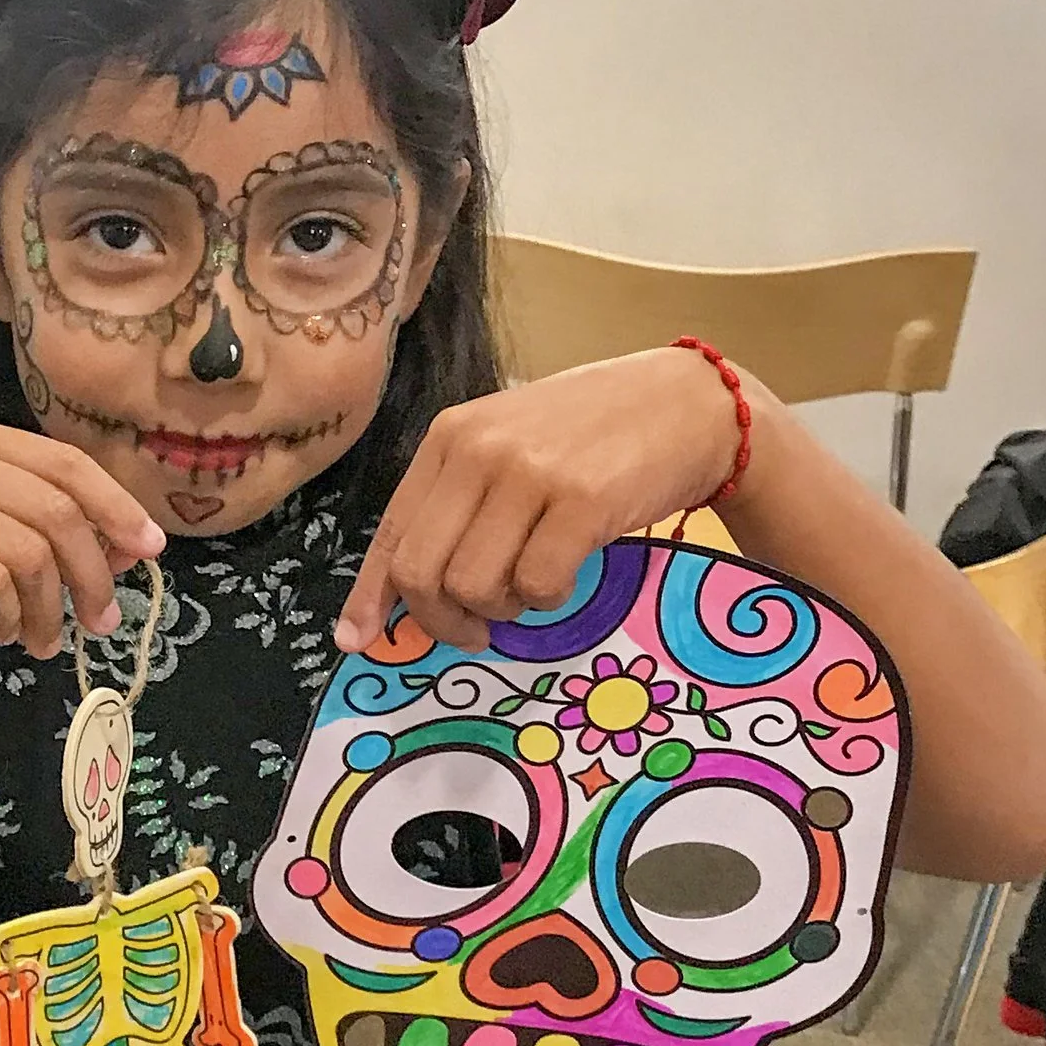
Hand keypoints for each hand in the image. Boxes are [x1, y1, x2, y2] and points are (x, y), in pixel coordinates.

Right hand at [0, 414, 168, 701]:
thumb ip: (52, 533)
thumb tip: (134, 544)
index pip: (65, 463)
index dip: (116, 507)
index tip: (150, 551)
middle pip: (56, 509)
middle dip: (92, 572)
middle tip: (103, 622)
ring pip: (30, 551)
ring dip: (48, 608)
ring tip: (38, 640)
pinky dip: (8, 618)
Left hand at [339, 348, 746, 652]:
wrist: (687, 404)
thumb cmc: (594, 436)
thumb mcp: (510, 451)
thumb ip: (458, 507)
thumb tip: (400, 597)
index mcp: (450, 437)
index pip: (391, 532)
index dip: (371, 597)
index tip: (358, 641)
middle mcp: (478, 450)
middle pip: (421, 572)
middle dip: (440, 621)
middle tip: (473, 631)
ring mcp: (529, 473)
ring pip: (473, 587)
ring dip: (499, 610)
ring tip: (527, 588)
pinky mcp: (582, 502)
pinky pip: (537, 586)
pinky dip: (547, 600)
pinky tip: (566, 575)